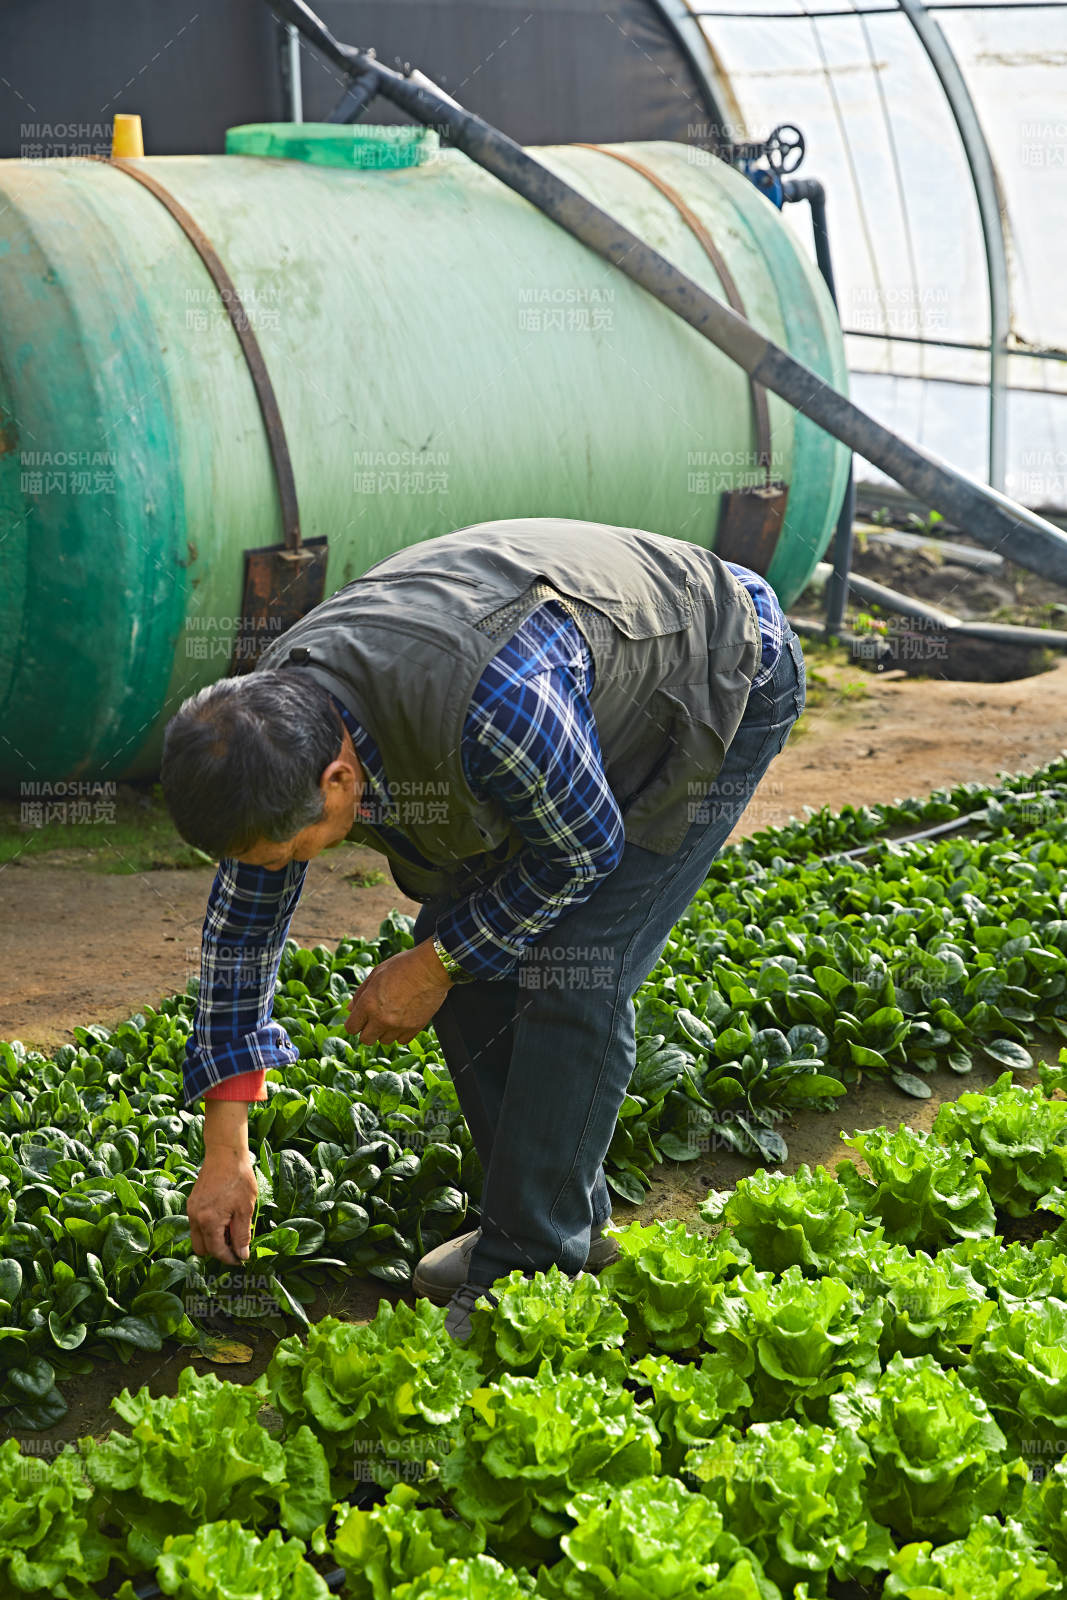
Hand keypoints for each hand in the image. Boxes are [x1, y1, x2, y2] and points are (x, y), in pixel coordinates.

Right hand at [189, 1101, 257, 1264]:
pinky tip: (224, 1219)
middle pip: (201, 1249)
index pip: (216, 1251)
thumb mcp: (245, 1208)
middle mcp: (194, 1218)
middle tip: (236, 1245)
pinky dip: (208, 1228)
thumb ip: (242, 1234)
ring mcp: (191, 1209)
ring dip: (212, 1240)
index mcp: (208, 1221)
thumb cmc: (238, 1178)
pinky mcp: (192, 1202)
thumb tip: (242, 1254)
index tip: (241, 1259)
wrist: (225, 1153)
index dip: (230, 1258)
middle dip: (218, 1251)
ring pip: (197, 1237)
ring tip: (231, 1230)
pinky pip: (196, 1225)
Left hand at [345, 938, 452, 1047]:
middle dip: (367, 1031)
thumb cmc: (403, 966)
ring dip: (385, 1032)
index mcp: (368, 1003)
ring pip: (384, 1041)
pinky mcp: (415, 1028)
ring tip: (392, 1017)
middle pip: (366, 1039)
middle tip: (374, 1019)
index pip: (351, 1028)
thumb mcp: (376, 974)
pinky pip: (402, 1041)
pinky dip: (401, 1033)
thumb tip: (350, 1009)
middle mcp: (381, 1018)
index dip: (354, 1023)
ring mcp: (399, 1025)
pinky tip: (403, 1020)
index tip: (360, 1018)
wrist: (431, 967)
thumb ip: (360, 993)